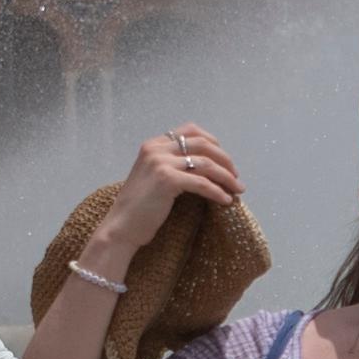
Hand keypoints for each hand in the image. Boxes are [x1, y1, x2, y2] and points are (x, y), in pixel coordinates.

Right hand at [104, 123, 240, 256]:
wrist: (120, 228)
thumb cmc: (139, 209)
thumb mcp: (153, 177)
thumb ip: (172, 164)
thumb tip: (206, 165)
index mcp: (153, 144)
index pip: (190, 131)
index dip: (213, 142)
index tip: (224, 159)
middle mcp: (156, 149)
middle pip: (203, 144)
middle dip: (225, 160)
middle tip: (236, 176)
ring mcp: (161, 163)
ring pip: (206, 163)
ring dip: (226, 177)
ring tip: (237, 190)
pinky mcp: (167, 180)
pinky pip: (202, 183)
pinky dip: (218, 192)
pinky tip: (226, 201)